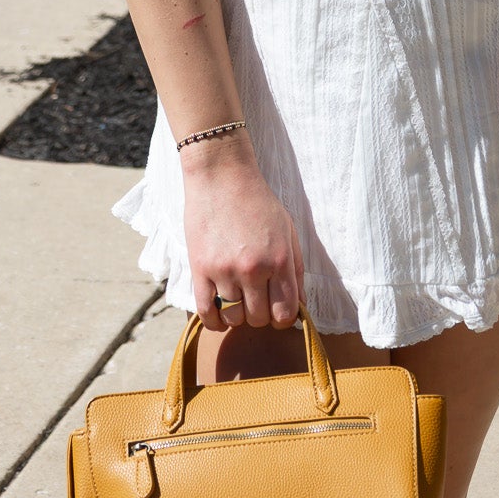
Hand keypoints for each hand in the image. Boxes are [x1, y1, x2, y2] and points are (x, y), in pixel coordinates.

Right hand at [181, 145, 305, 331]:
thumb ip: (295, 269)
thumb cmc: (257, 201)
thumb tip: (298, 305)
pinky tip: (218, 316)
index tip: (276, 311)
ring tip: (237, 299)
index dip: (282, 318)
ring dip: (236, 314)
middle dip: (259, 315)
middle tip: (255, 300)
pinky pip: (206, 312)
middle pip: (258, 319)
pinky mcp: (200, 269)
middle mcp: (254, 269)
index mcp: (280, 260)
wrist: (221, 176)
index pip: (285, 313)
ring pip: (233, 317)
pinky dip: (213, 321)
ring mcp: (225, 271)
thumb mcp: (287, 229)